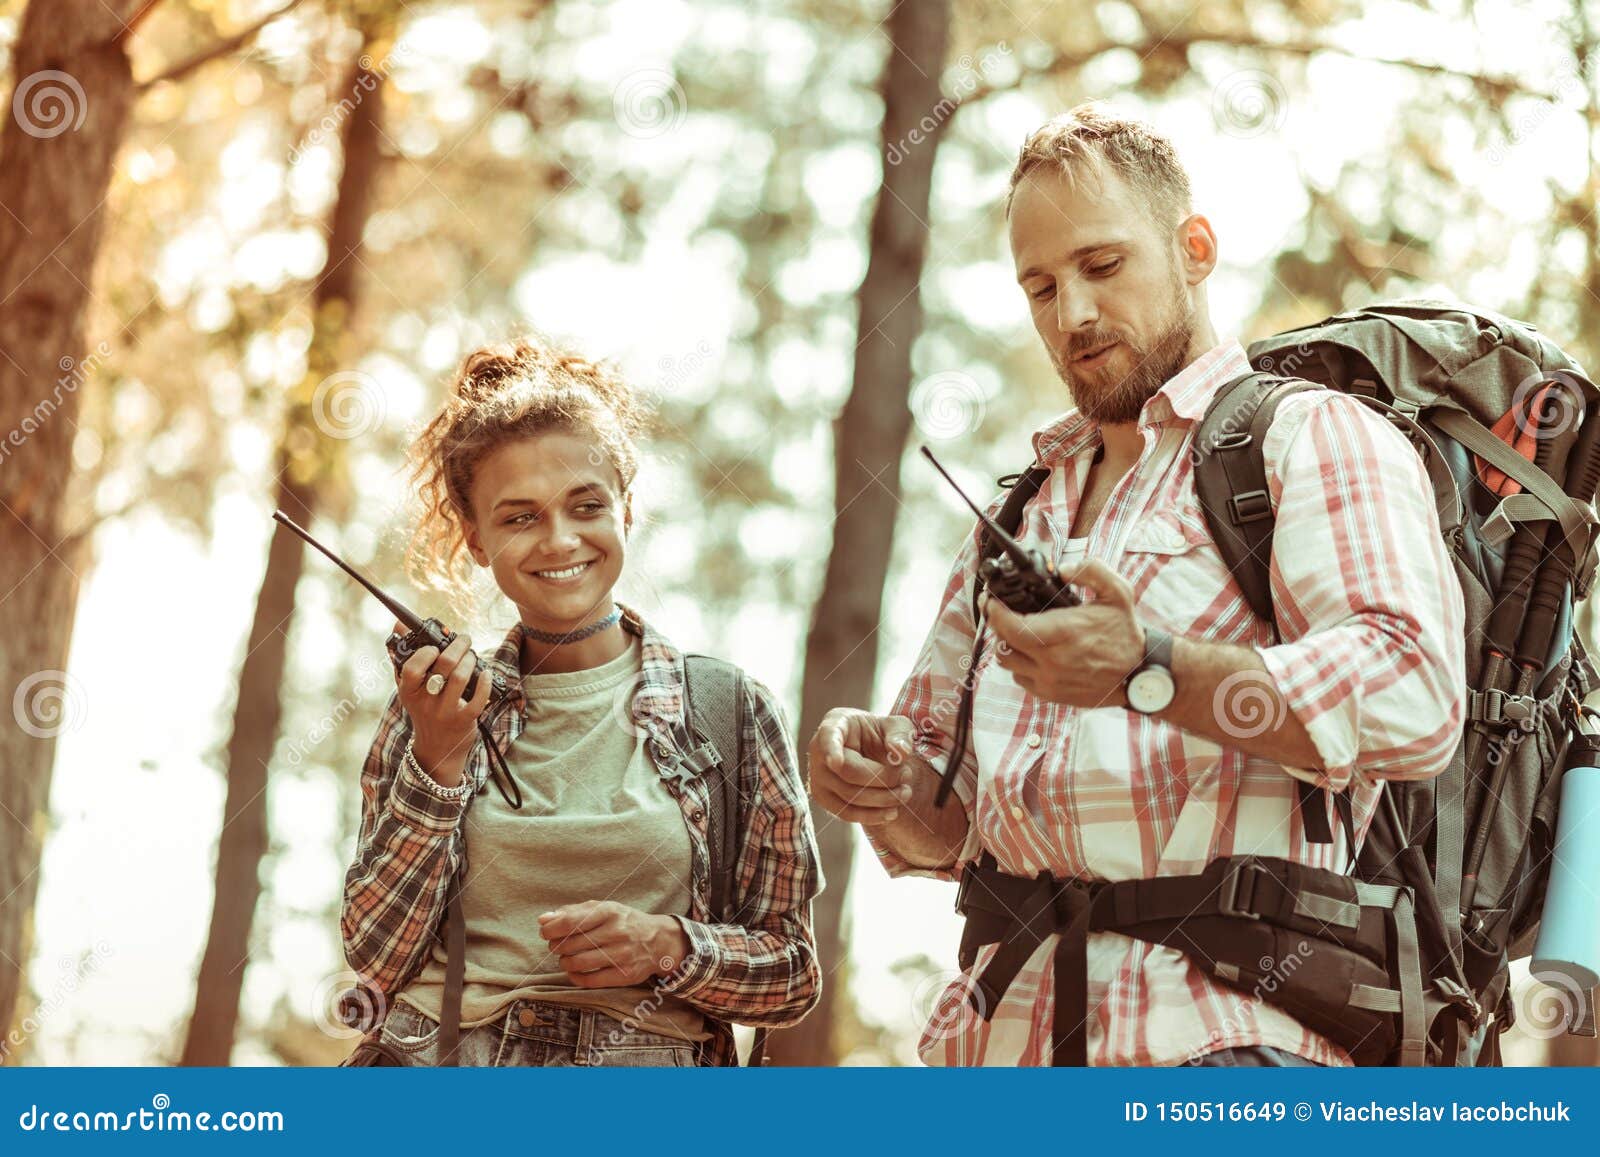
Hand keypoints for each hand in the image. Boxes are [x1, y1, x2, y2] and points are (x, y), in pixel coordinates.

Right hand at [393, 622, 492, 773]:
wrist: (437, 749)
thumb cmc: (424, 709)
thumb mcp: (410, 688)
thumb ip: (404, 657)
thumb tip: (399, 625)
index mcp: (408, 691)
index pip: (413, 667)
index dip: (426, 651)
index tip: (435, 645)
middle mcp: (425, 702)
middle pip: (445, 665)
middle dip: (458, 645)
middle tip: (464, 640)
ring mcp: (444, 712)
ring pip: (461, 677)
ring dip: (471, 660)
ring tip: (472, 656)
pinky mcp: (463, 721)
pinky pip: (478, 699)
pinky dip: (485, 682)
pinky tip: (486, 674)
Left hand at [538, 901, 689, 986]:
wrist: (659, 941)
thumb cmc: (624, 922)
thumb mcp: (604, 909)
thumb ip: (573, 912)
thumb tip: (543, 920)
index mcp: (609, 912)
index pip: (571, 922)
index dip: (551, 929)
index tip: (545, 932)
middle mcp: (616, 932)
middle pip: (570, 944)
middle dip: (556, 946)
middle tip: (557, 945)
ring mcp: (621, 955)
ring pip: (577, 963)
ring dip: (564, 962)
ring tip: (566, 958)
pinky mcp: (624, 975)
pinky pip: (589, 980)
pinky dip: (575, 977)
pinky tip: (575, 971)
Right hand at [807, 708, 915, 825]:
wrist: (868, 752)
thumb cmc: (880, 734)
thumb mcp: (895, 726)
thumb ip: (900, 735)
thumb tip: (901, 752)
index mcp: (835, 724)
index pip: (828, 737)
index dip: (831, 749)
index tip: (836, 762)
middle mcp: (818, 751)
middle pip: (849, 772)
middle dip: (883, 778)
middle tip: (907, 774)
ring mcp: (817, 777)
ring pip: (850, 796)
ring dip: (883, 798)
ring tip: (905, 792)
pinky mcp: (824, 799)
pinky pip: (846, 813)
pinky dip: (872, 816)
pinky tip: (892, 812)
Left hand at [983, 558, 1145, 708]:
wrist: (1140, 674)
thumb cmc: (1125, 632)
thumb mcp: (1117, 591)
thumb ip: (1090, 570)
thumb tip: (1061, 570)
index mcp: (1063, 633)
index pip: (1010, 625)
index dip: (993, 611)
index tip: (990, 600)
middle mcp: (1052, 660)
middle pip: (1002, 644)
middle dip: (997, 625)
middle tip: (999, 611)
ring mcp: (1049, 681)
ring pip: (1007, 663)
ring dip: (1006, 645)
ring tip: (1016, 631)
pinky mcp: (1051, 695)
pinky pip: (1020, 678)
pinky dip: (1020, 663)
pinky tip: (1032, 651)